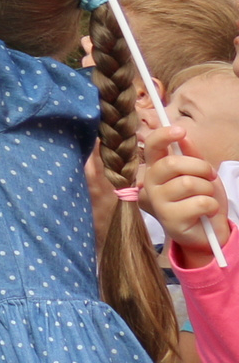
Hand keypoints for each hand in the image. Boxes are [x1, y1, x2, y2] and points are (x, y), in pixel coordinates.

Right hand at [141, 121, 227, 253]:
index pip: (152, 147)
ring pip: (188, 183)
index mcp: (156, 168)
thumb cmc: (201, 199)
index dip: (163, 136)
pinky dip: (212, 206)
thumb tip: (184, 136)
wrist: (208, 232)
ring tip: (207, 198)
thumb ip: (191, 155)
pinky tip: (207, 212)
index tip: (180, 130)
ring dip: (208, 190)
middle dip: (200, 168)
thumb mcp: (200, 173)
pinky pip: (199, 203)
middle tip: (209, 177)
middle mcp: (151, 184)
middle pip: (173, 164)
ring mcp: (158, 203)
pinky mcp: (170, 220)